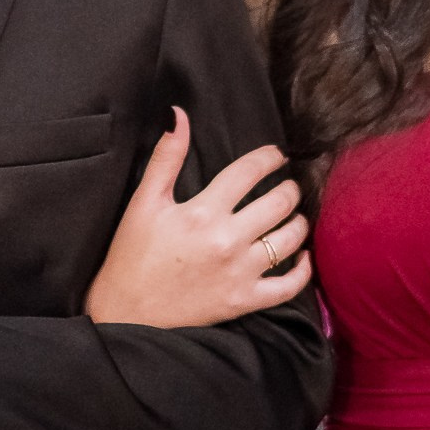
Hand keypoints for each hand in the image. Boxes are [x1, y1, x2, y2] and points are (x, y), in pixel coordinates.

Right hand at [84, 108, 311, 326]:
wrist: (127, 314)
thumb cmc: (132, 256)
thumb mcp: (144, 202)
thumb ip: (165, 158)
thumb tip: (178, 115)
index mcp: (203, 211)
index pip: (250, 172)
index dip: (269, 157)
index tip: (277, 155)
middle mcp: (227, 240)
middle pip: (280, 202)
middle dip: (290, 188)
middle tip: (288, 186)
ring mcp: (240, 272)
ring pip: (290, 239)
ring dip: (299, 222)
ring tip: (294, 215)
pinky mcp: (245, 301)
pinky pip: (289, 286)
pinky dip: (303, 270)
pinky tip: (303, 256)